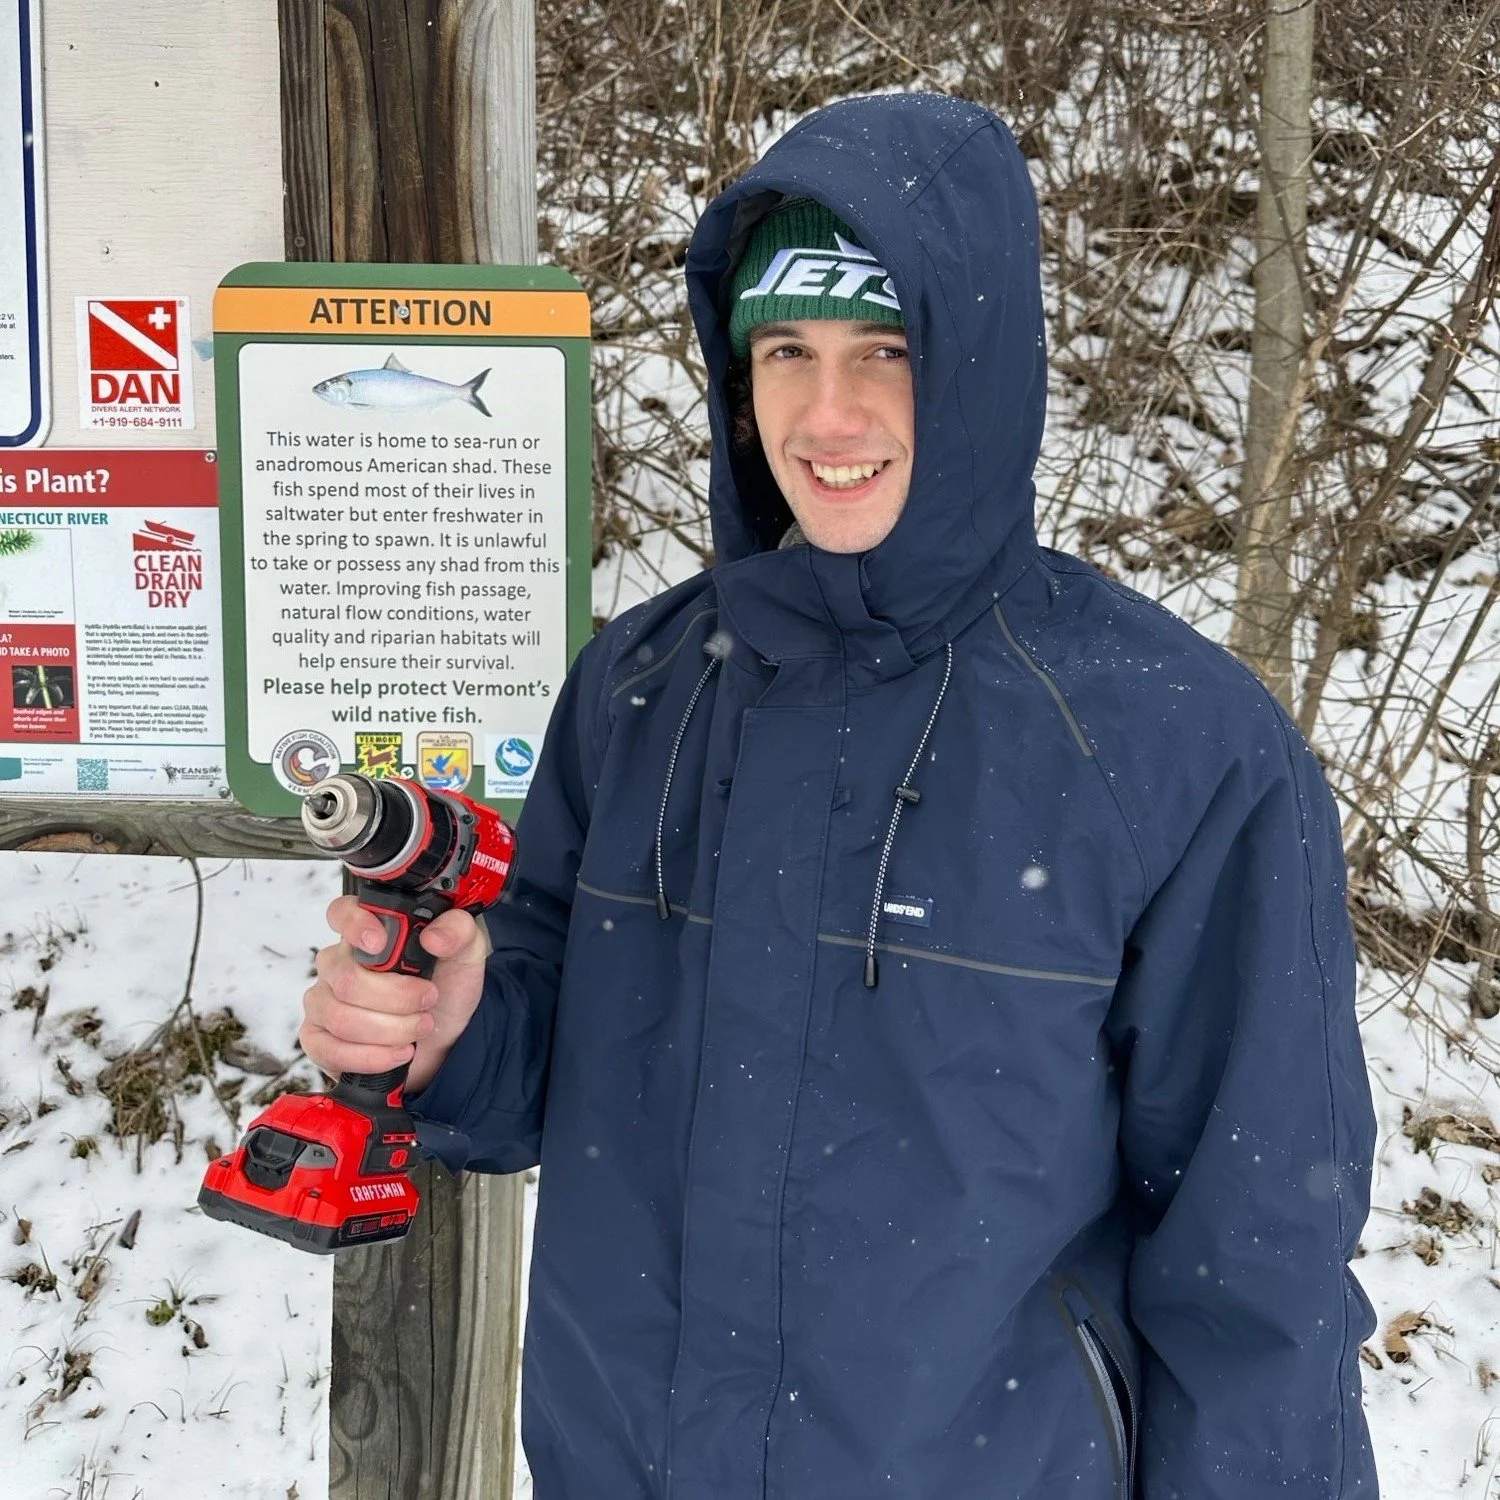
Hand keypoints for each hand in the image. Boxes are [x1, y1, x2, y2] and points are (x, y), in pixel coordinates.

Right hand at [301, 894, 490, 1093]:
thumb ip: (459, 932)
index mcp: (369, 932)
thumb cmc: (447, 989)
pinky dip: (372, 1057)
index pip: (341, 914)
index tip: (380, 944)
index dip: (355, 926)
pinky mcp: (318, 1038)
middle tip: (428, 1000)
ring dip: (391, 1030)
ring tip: (421, 1027)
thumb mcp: (466, 954)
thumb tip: (434, 936)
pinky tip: (399, 1052)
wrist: (447, 1036)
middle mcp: (339, 963)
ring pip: (341, 1017)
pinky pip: (330, 1049)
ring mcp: (323, 1000)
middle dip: (397, 998)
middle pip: (347, 979)